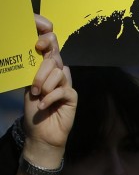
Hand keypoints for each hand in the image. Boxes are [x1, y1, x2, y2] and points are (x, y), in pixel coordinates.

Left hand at [23, 15, 75, 154]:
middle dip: (41, 72)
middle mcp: (57, 74)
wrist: (41, 133)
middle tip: (34, 88)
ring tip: (39, 97)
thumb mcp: (29, 87)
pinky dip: (51, 98)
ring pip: (58, 72)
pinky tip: (44, 105)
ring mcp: (66, 84)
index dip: (48, 41)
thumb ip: (36, 71)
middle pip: (53, 59)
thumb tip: (41, 52)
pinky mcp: (72, 96)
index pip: (50, 49)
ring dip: (45, 86)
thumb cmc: (33, 111)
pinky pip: (63, 89)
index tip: (38, 43)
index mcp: (45, 69)